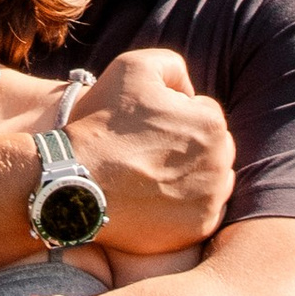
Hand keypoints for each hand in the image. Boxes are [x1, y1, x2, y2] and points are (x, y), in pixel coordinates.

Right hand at [71, 50, 233, 253]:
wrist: (75, 183)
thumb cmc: (102, 124)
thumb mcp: (133, 68)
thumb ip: (172, 67)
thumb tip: (189, 92)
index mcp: (211, 123)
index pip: (203, 113)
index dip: (173, 116)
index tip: (146, 127)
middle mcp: (220, 162)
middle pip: (212, 148)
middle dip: (187, 146)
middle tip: (147, 152)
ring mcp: (211, 199)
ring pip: (211, 180)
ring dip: (191, 176)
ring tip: (151, 176)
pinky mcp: (198, 228)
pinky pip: (204, 212)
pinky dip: (186, 207)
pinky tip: (155, 200)